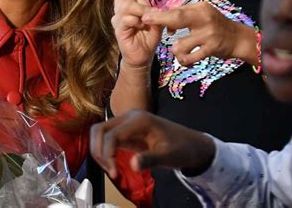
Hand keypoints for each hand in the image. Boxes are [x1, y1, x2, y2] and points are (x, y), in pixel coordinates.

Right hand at [90, 109, 214, 178]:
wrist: (192, 143)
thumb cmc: (182, 148)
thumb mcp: (168, 156)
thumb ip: (150, 159)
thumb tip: (132, 165)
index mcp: (139, 120)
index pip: (111, 135)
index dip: (107, 155)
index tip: (114, 174)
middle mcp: (130, 117)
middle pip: (100, 129)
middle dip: (99, 152)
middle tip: (110, 171)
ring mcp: (127, 122)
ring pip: (100, 131)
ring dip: (99, 150)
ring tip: (111, 168)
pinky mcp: (127, 130)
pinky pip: (108, 136)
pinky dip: (105, 150)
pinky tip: (113, 164)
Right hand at [112, 0, 162, 67]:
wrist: (142, 56)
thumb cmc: (148, 36)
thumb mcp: (156, 17)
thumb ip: (156, 6)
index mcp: (128, 1)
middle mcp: (120, 6)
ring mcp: (118, 17)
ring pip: (128, 4)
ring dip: (143, 9)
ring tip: (151, 17)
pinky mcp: (119, 29)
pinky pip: (128, 19)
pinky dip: (139, 21)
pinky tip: (143, 27)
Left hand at [141, 1, 255, 65]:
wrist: (238, 38)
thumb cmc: (215, 25)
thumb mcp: (202, 15)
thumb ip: (184, 16)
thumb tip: (166, 24)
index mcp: (200, 8)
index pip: (176, 9)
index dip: (160, 13)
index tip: (146, 14)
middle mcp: (204, 18)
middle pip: (177, 18)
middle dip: (159, 20)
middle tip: (146, 20)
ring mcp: (208, 34)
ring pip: (181, 44)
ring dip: (176, 50)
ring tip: (178, 51)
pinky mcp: (212, 48)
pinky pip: (191, 57)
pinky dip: (184, 60)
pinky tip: (185, 59)